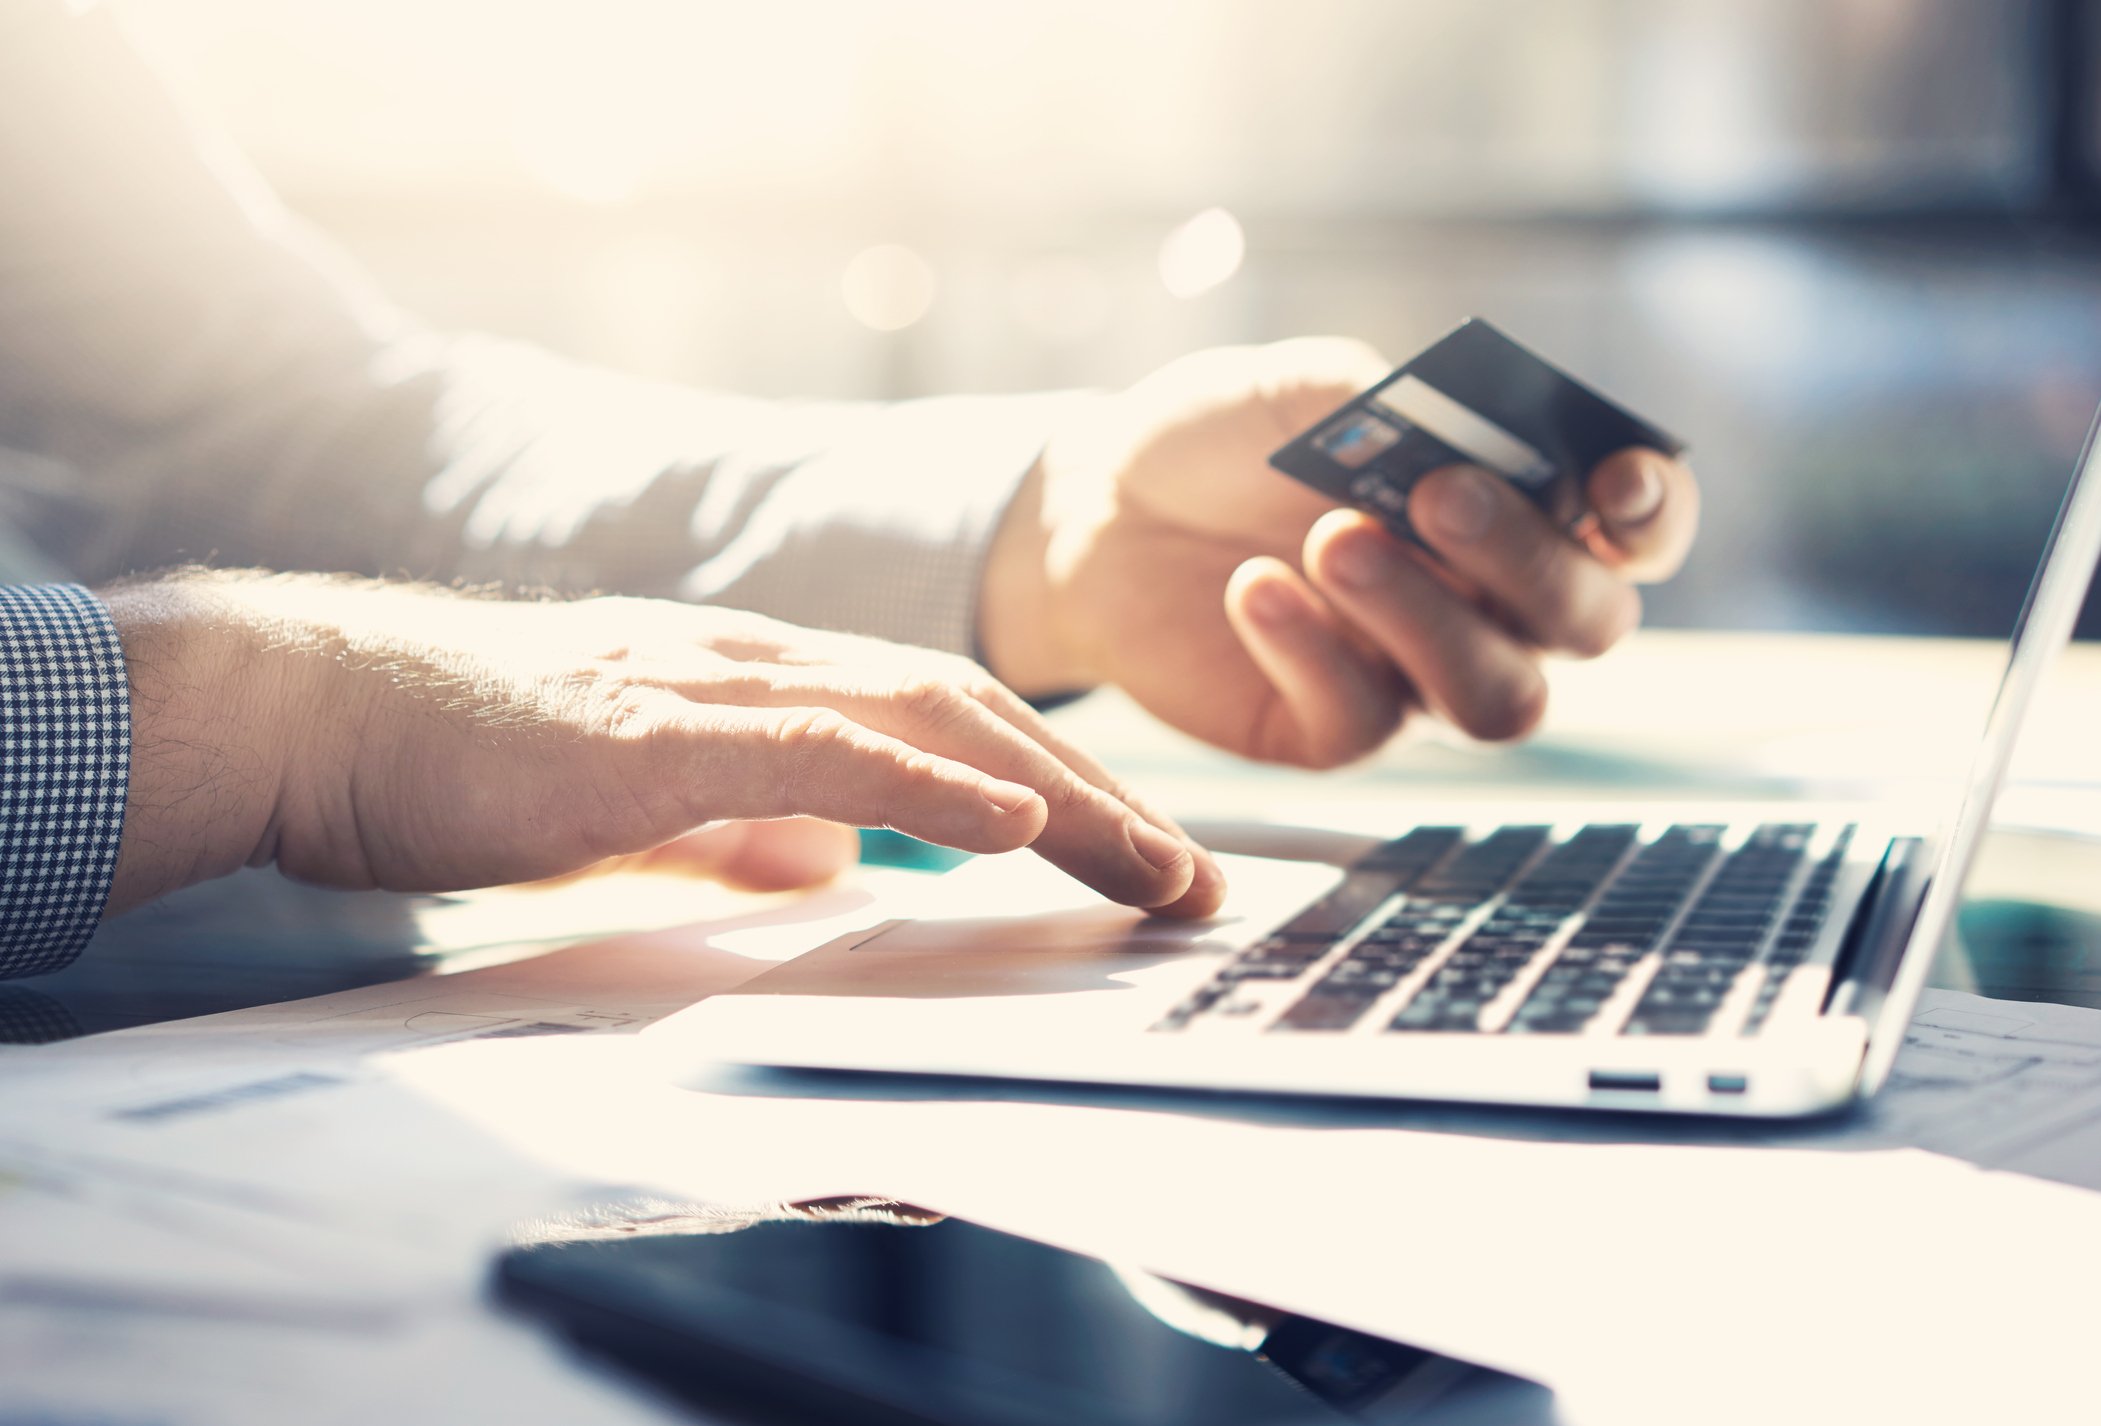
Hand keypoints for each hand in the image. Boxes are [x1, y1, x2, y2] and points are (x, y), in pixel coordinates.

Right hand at [102, 573, 1224, 916]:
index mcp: (760, 684)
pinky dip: (926, 784)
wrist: (328, 711)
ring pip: (923, 720)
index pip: (944, 722)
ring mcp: (712, 685)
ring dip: (1054, 794)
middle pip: (969, 714)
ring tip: (1149, 861)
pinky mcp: (655, 731)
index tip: (1136, 853)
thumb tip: (829, 866)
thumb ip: (739, 828)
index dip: (1056, 782)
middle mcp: (759, 664)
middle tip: (1192, 874)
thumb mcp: (642, 806)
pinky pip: (817, 749)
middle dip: (1098, 796)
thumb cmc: (470, 760)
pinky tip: (1011, 821)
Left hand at [980, 339, 1698, 765]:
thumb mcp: (1310, 391)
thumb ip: (1402, 408)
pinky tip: (1254, 588)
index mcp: (1520, 509)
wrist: (1102, 504)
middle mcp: (1494, 606)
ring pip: (1497, 697)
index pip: (1637, 533)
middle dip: (1527, 559)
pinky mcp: (1332, 730)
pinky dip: (1314, 649)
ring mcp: (1419, 678)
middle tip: (1437, 495)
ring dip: (1429, 619)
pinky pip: (1364, 721)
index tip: (1614, 481)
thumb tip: (1473, 438)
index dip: (1652, 514)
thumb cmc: (1227, 438)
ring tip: (1334, 540)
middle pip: (1587, 624)